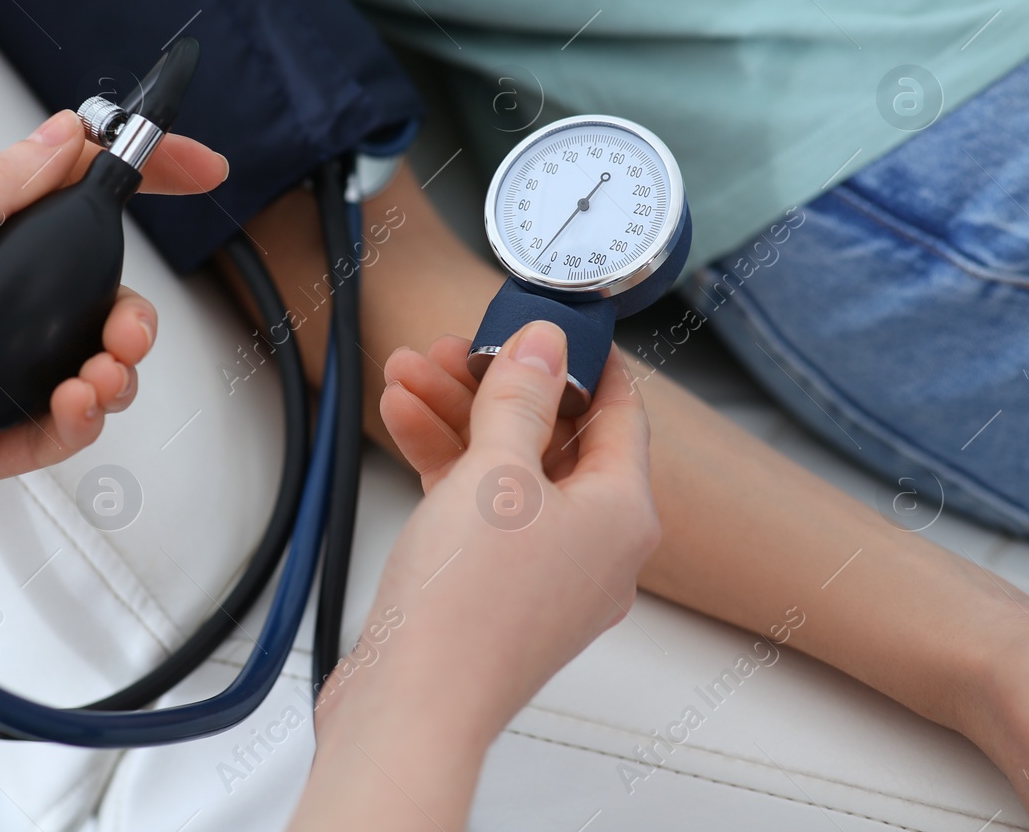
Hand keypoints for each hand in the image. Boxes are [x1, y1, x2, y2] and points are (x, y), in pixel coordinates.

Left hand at [0, 110, 226, 496]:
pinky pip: (55, 433)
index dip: (138, 185)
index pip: (69, 208)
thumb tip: (61, 135)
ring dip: (114, 372)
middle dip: (131, 318)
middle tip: (129, 330)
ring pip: (87, 372)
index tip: (198, 169)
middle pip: (94, 307)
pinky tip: (76, 403)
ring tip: (101, 374)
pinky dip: (80, 419)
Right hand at [290, 325, 657, 831]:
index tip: (551, 323)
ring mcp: (545, 572)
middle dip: (497, 384)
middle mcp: (596, 546)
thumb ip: (523, 399)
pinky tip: (404, 420)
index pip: (621, 412)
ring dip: (460, 416)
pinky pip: (481, 508)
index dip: (586, 360)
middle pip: (556, 437)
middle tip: (455, 347)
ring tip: (409, 371)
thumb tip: (545, 345)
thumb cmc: (468, 608)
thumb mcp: (497, 472)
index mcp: (624, 515)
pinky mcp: (496, 590)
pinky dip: (446, 463)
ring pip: (509, 470)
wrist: (412, 705)